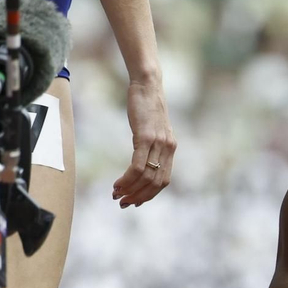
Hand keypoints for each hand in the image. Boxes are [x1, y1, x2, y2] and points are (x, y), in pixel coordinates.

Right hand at [113, 77, 175, 207]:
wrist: (147, 84)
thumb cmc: (146, 106)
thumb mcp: (152, 129)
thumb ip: (152, 146)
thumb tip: (142, 163)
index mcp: (170, 149)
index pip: (163, 181)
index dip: (149, 195)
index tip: (134, 201)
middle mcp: (168, 148)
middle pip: (156, 183)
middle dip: (139, 197)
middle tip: (123, 203)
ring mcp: (158, 143)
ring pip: (146, 177)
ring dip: (130, 190)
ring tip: (116, 195)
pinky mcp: (146, 137)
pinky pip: (138, 166)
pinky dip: (127, 179)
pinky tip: (118, 184)